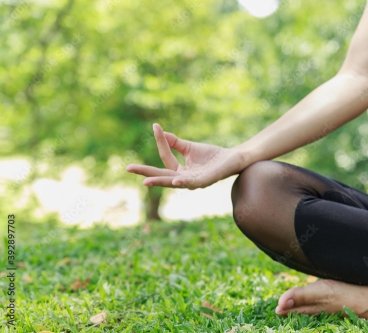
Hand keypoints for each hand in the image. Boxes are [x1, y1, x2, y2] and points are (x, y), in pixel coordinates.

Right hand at [126, 123, 244, 188]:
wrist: (233, 158)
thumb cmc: (212, 155)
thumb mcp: (189, 147)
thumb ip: (175, 143)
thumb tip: (159, 131)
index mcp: (180, 172)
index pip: (165, 158)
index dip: (161, 142)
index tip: (156, 127)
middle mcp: (184, 179)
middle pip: (162, 176)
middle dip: (146, 173)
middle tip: (128, 168)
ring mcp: (194, 182)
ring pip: (173, 183)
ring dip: (160, 182)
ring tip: (146, 182)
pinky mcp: (205, 181)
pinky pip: (192, 183)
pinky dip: (183, 182)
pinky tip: (176, 180)